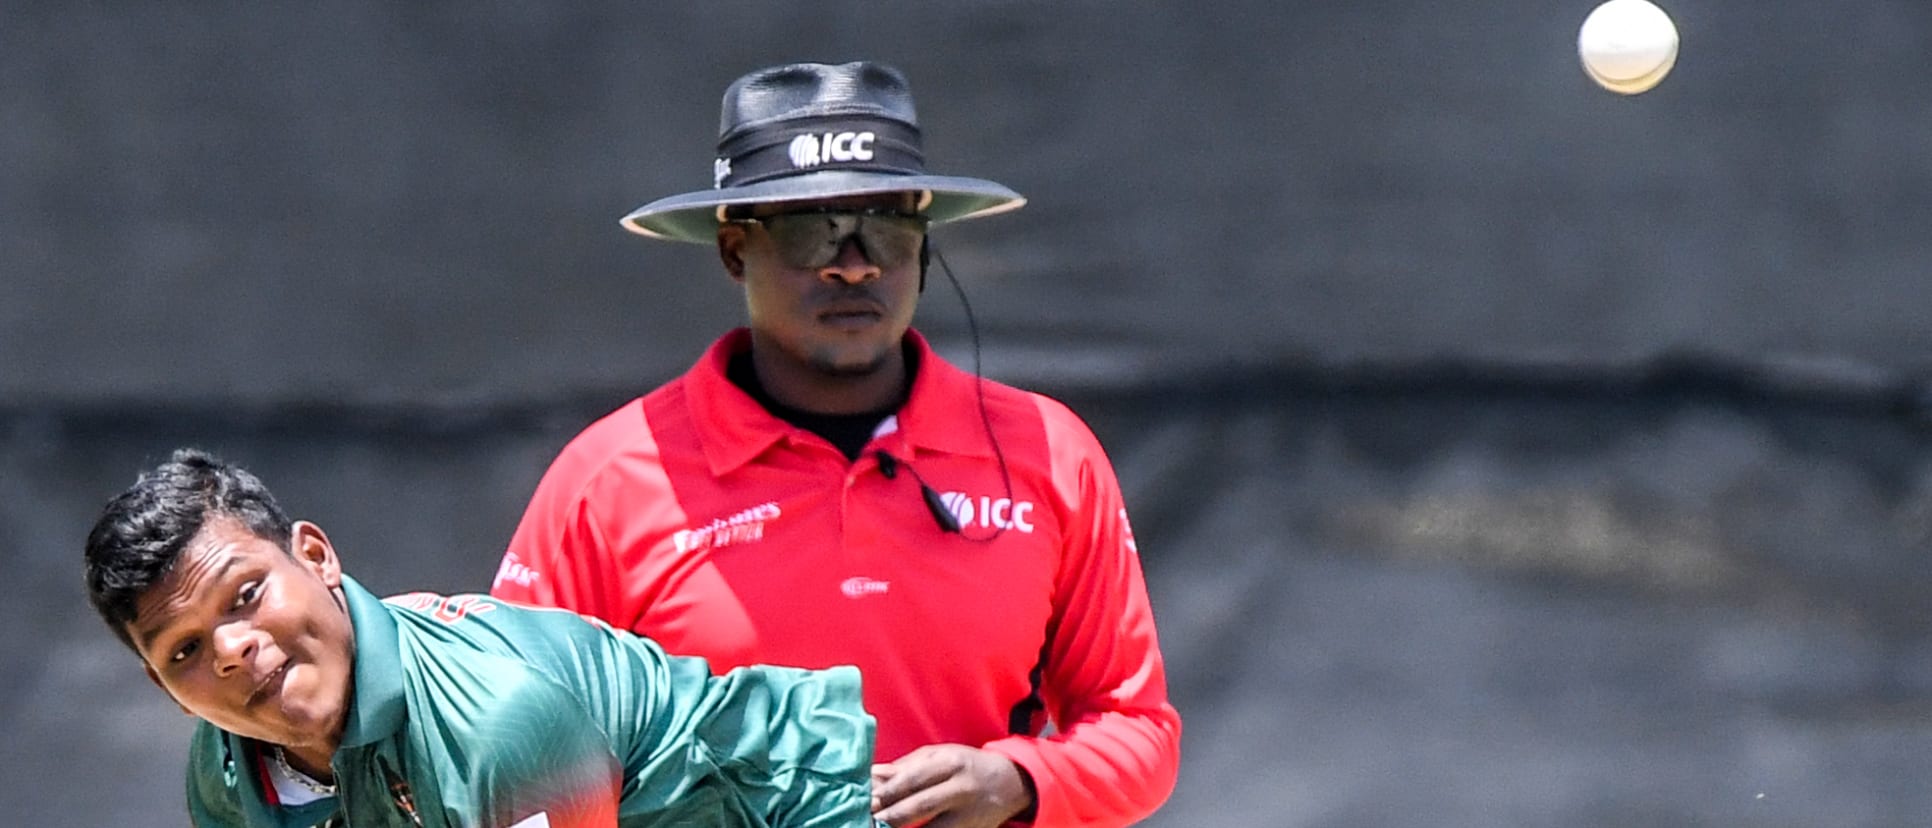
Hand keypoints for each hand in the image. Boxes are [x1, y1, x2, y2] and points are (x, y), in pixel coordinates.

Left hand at [870, 744, 1034, 827]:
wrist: (1009, 783)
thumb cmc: (964, 765)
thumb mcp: (938, 756)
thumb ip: (905, 767)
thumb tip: (871, 776)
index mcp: (949, 762)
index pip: (911, 779)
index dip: (885, 792)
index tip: (863, 800)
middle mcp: (961, 787)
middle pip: (918, 806)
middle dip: (888, 815)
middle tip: (864, 818)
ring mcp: (968, 814)